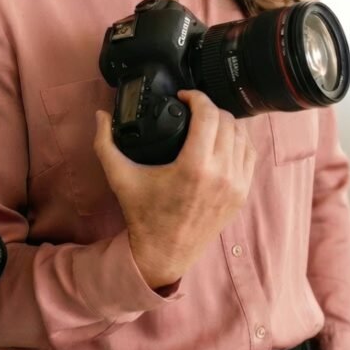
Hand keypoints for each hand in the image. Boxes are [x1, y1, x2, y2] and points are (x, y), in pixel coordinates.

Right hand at [93, 90, 255, 289]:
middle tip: (192, 108)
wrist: (164, 252)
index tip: (183, 96)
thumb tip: (100, 115)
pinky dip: (238, 142)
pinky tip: (221, 140)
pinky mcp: (242, 194)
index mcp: (194, 166)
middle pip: (227, 121)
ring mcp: (236, 185)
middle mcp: (221, 174)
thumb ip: (105, 143)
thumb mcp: (119, 176)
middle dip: (209, 108)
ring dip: (225, 123)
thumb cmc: (143, 214)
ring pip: (242, 136)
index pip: (208, 115)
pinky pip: (249, 155)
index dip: (196, 97)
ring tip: (206, 122)